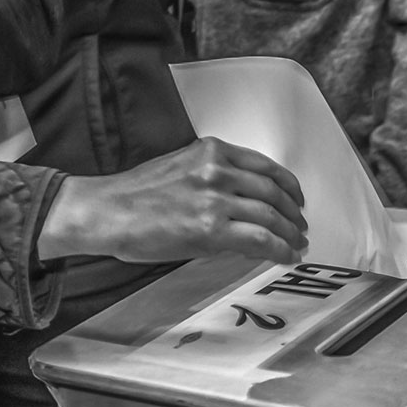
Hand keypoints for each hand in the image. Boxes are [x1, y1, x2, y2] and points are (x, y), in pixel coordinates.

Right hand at [37, 137, 306, 265]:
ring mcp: (215, 199)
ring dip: (290, 233)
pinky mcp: (211, 229)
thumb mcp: (179, 168)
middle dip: (293, 212)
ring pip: (271, 216)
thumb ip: (213, 176)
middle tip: (300, 226)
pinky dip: (279, 249)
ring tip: (296, 244)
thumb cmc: (134, 194)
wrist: (106, 212)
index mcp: (210, 150)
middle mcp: (217, 169)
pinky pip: (260, 240)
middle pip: (273, 191)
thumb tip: (243, 201)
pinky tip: (284, 256)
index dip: (288, 184)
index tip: (296, 197)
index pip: (264, 165)